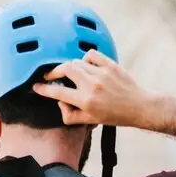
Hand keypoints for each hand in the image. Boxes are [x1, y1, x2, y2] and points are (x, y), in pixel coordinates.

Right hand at [32, 49, 155, 126]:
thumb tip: (60, 102)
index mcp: (86, 101)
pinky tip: (87, 66)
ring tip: (71, 74)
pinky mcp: (111, 65)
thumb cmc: (115, 115)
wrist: (139, 107)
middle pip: (64, 69)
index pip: (58, 92)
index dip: (43, 89)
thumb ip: (70, 115)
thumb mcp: (91, 121)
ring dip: (70, 67)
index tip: (36, 87)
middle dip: (54, 71)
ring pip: (76, 62)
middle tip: (51, 76)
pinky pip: (91, 54)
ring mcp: (102, 73)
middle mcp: (92, 85)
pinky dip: (85, 58)